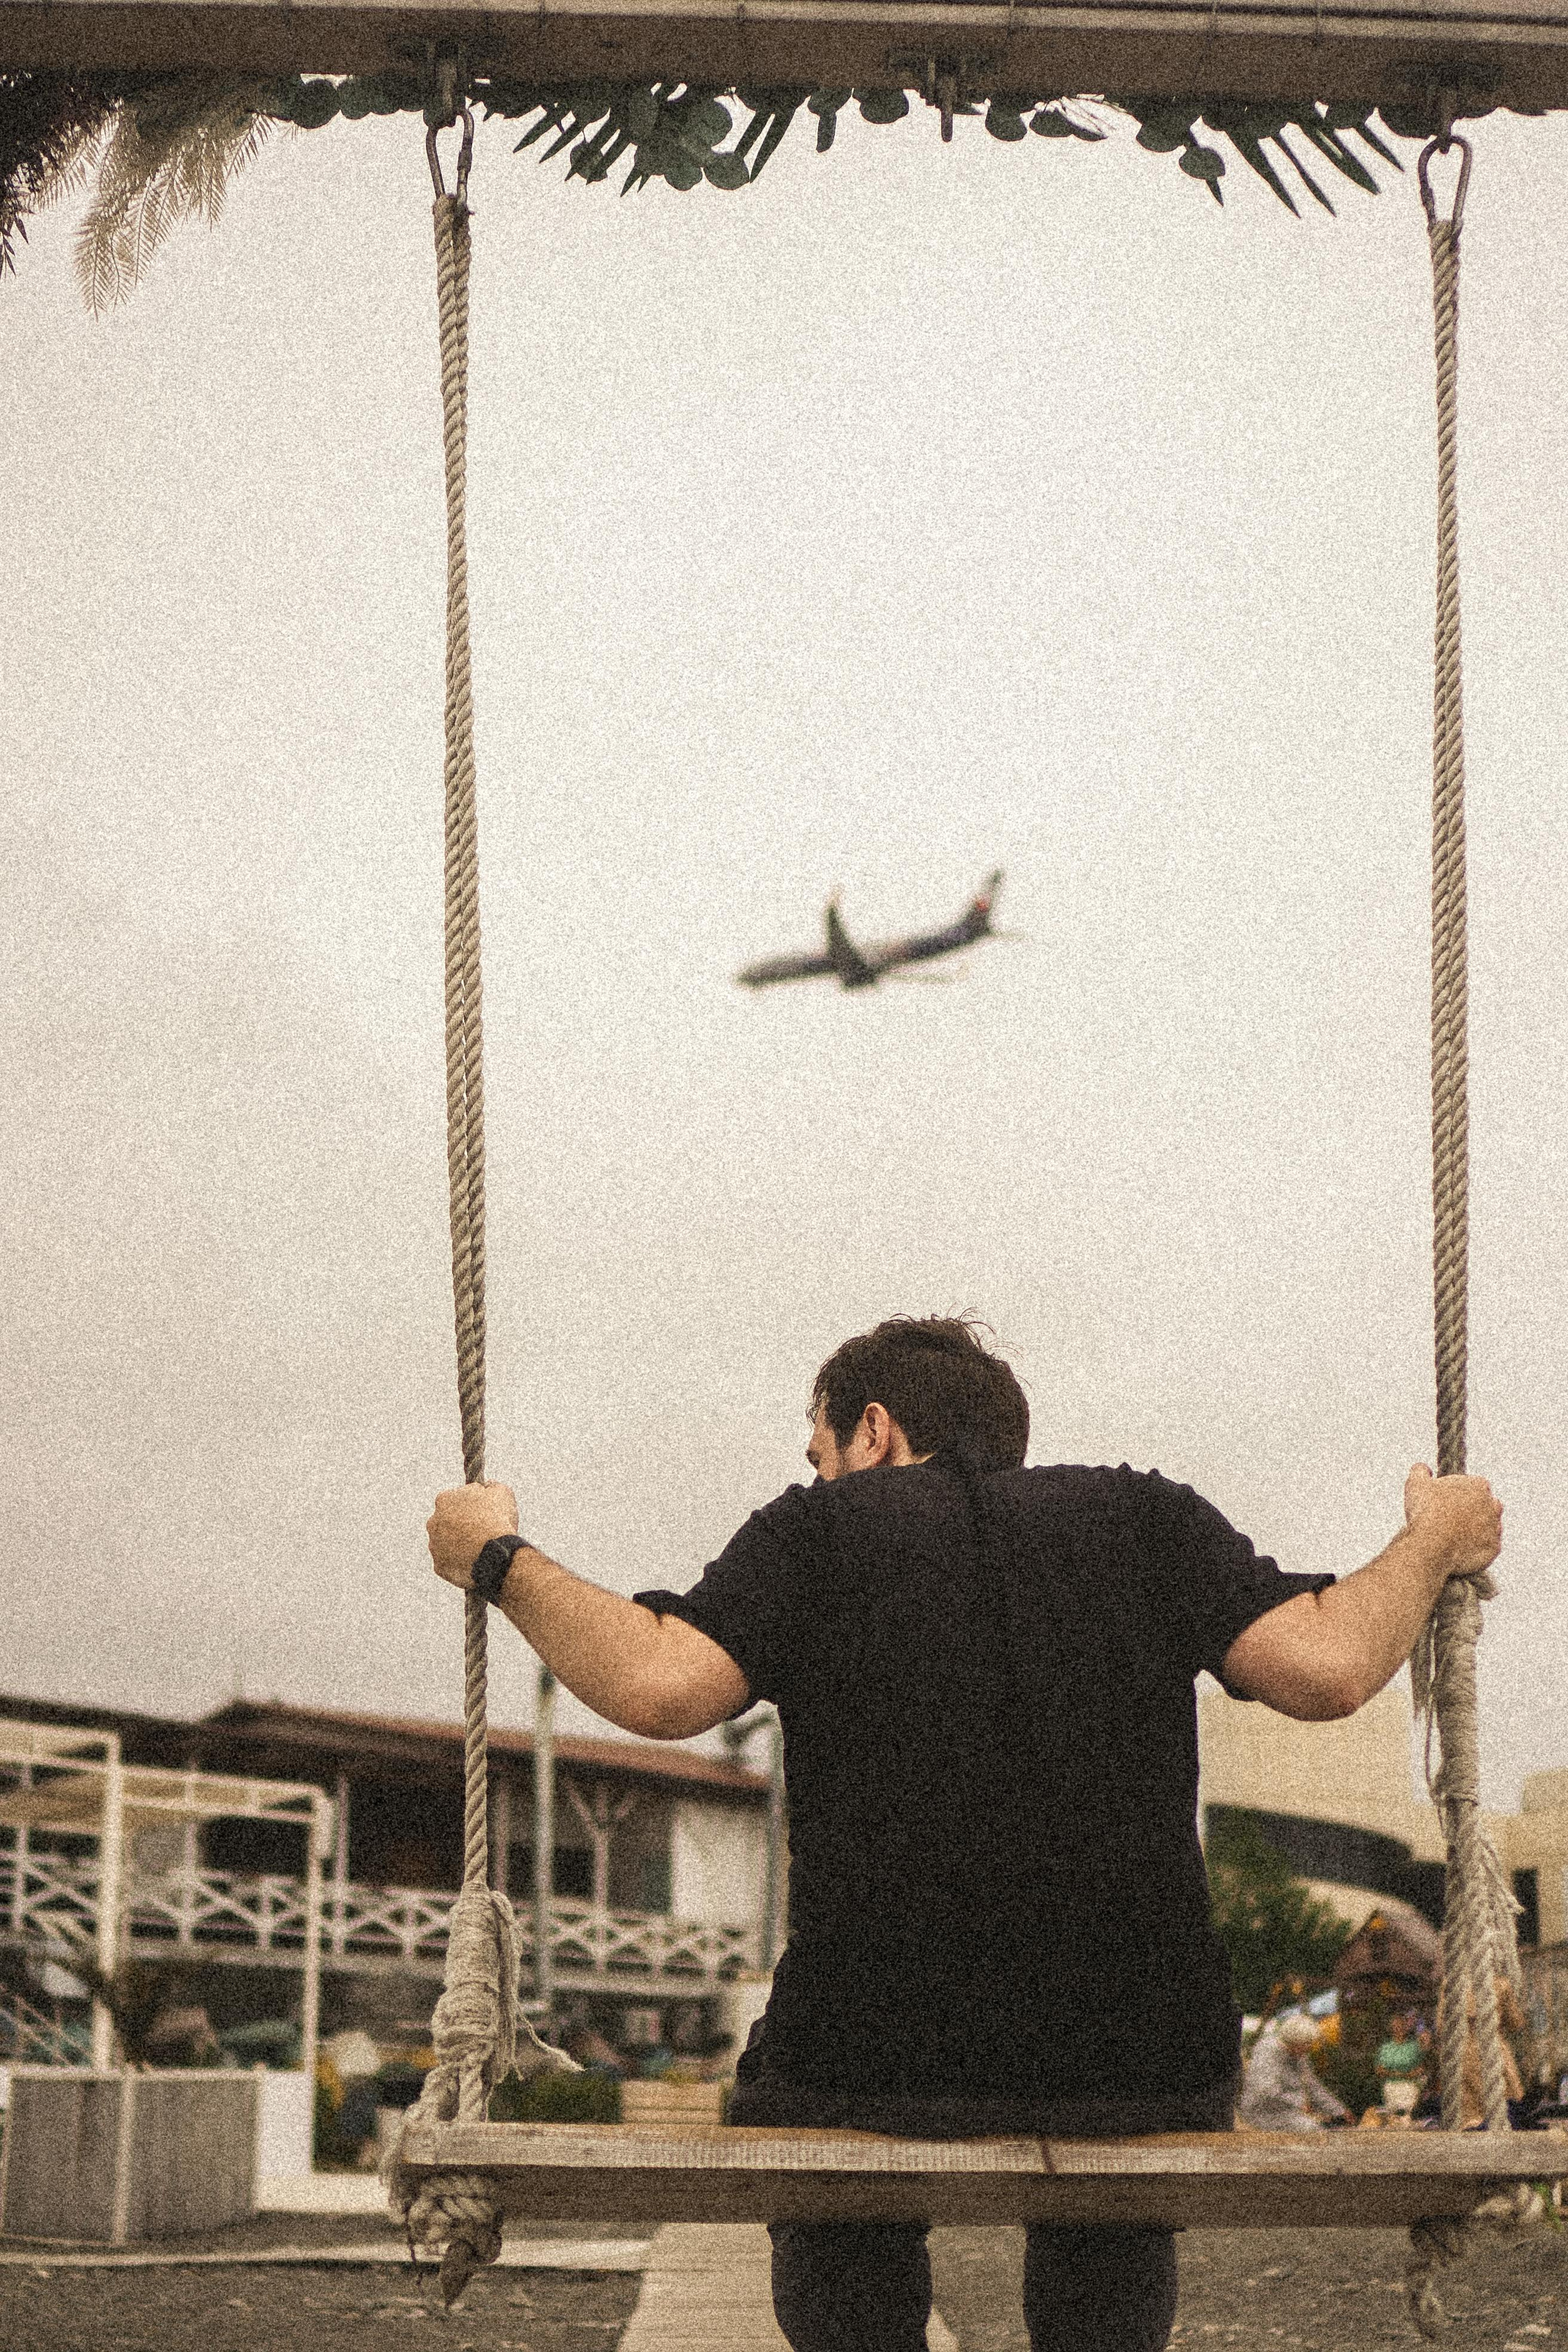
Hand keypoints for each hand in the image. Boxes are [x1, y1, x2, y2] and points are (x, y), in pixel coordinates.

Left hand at [427, 1482, 518, 1589]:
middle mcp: (433, 1522)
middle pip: (447, 1522)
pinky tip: (475, 1561)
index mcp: (444, 1500)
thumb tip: (488, 1486)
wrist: (497, 1555)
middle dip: (461, 1525)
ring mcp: (434, 1545)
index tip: (483, 1512)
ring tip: (480, 1548)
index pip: (455, 1499)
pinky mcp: (439, 1566)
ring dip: (459, 1544)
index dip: (471, 1505)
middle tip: (482, 1531)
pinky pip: (449, 1563)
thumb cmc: (499, 1521)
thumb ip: (492, 1486)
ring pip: (446, 1543)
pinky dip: (460, 1562)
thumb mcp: (502, 1493)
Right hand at [1403, 1463, 1502, 1577]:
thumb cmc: (1426, 1512)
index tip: (1447, 1500)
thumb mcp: (1416, 1483)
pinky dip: (1477, 1549)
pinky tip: (1460, 1549)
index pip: (1475, 1485)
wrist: (1432, 1546)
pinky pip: (1487, 1548)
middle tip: (1452, 1518)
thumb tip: (1422, 1469)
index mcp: (1478, 1486)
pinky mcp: (1493, 1549)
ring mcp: (1495, 1529)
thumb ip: (1420, 1471)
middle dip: (1474, 1510)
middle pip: (1486, 1505)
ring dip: (1477, 1530)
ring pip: (1489, 1527)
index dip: (1460, 1492)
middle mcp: (1492, 1506)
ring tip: (1454, 1536)